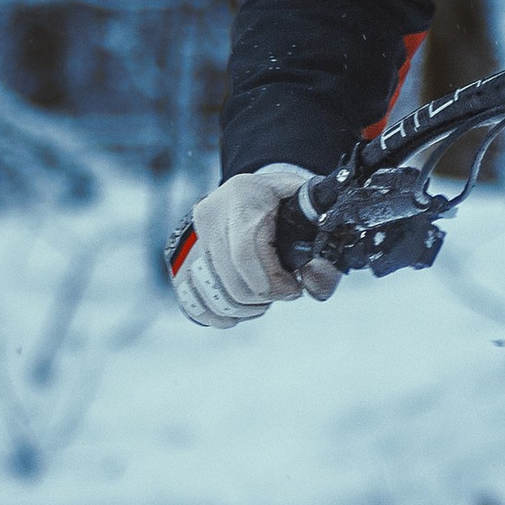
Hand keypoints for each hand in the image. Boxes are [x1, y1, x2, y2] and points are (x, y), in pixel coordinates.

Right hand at [170, 163, 340, 329]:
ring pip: (210, 292)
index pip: (246, 252)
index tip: (294, 288)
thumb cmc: (287, 203)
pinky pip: (189, 296)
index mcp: (244, 195)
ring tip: (261, 300)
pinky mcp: (180, 255)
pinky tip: (236, 310)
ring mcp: (192, 235)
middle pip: (231, 279)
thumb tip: (316, 288)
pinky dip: (214, 313)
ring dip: (241, 308)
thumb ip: (324, 251)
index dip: (273, 282)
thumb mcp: (312, 213)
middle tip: (282, 294)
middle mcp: (211, 213)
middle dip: (262, 298)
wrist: (252, 191)